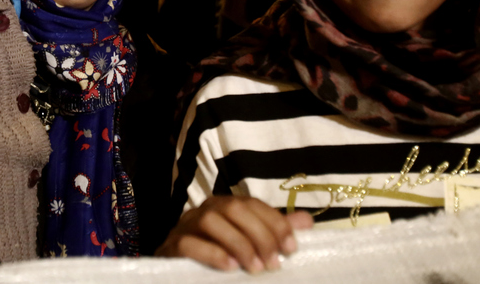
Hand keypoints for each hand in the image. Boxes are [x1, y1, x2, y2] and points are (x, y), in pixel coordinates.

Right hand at [156, 195, 312, 272]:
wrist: (183, 276)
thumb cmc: (221, 258)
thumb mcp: (251, 245)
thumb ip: (274, 232)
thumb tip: (307, 221)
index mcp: (224, 206)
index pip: (251, 203)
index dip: (274, 222)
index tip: (291, 248)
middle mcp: (204, 209)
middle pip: (233, 207)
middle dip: (259, 235)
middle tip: (274, 264)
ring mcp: (185, 225)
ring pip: (211, 220)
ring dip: (238, 244)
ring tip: (255, 269)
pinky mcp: (172, 245)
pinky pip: (189, 242)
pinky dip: (212, 253)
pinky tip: (230, 267)